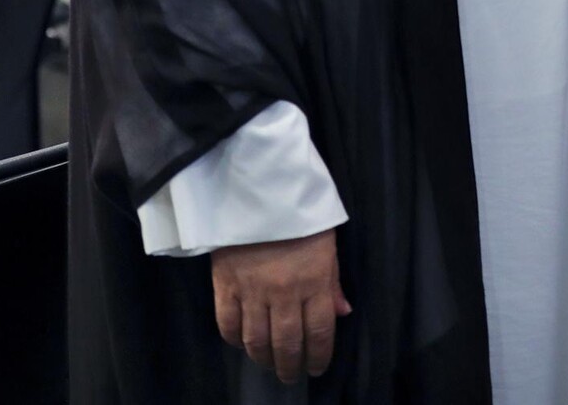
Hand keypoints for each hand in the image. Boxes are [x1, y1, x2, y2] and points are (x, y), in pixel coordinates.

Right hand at [212, 228, 350, 384]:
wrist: (258, 189)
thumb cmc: (301, 215)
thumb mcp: (328, 243)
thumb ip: (333, 282)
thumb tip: (342, 314)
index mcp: (314, 281)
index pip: (319, 331)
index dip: (319, 356)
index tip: (317, 369)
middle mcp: (284, 292)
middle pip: (287, 343)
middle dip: (291, 366)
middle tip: (293, 376)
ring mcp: (252, 291)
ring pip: (257, 341)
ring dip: (264, 359)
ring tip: (270, 365)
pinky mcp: (225, 285)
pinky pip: (227, 324)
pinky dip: (235, 340)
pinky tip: (244, 344)